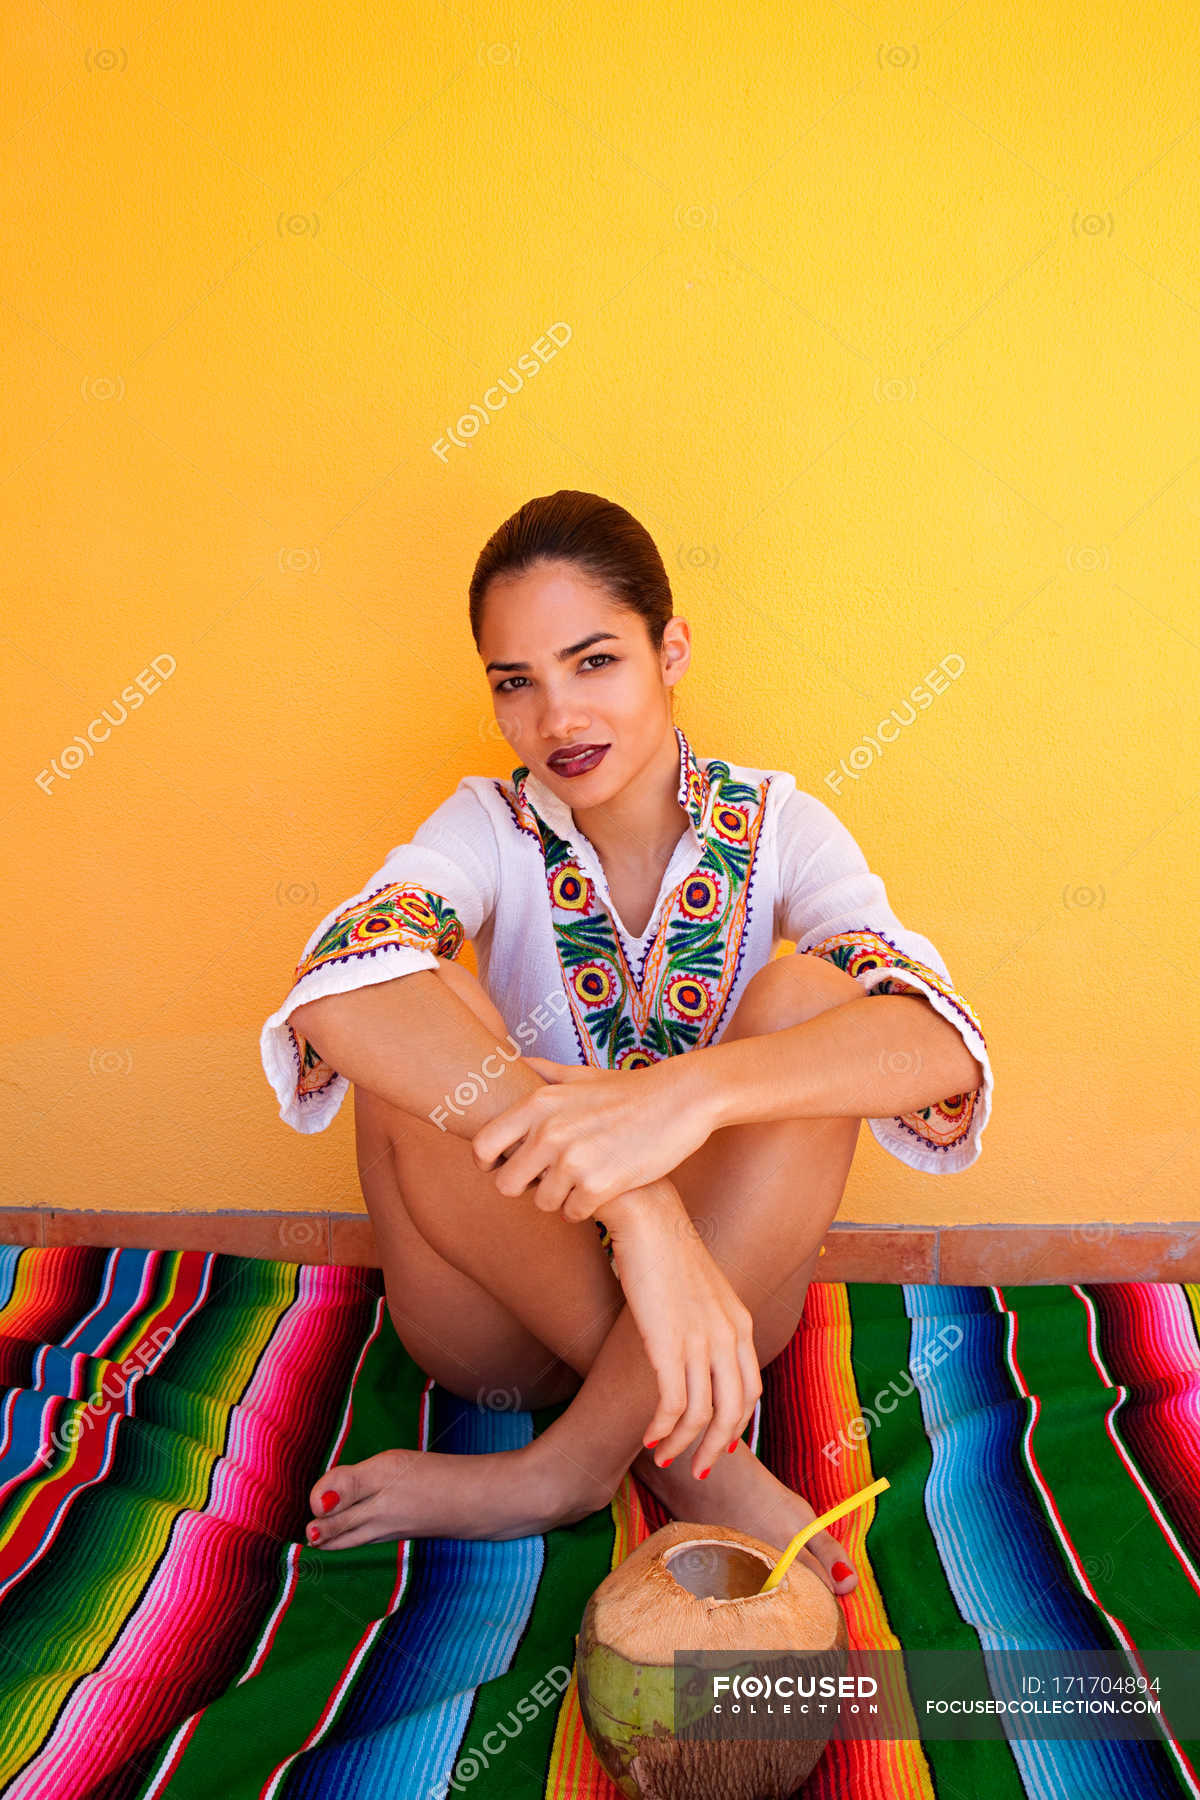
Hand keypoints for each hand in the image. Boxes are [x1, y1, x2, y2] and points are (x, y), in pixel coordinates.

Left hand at [470, 1055, 716, 1220]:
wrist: (680, 1100)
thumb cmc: (628, 1090)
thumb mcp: (581, 1074)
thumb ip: (542, 1073)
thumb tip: (513, 1060)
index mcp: (538, 1104)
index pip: (483, 1146)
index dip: (488, 1163)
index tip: (503, 1166)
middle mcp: (549, 1132)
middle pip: (506, 1184)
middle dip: (525, 1187)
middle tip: (547, 1180)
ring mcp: (573, 1160)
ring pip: (542, 1203)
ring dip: (559, 1198)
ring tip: (580, 1182)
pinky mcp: (599, 1186)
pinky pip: (572, 1214)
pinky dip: (584, 1208)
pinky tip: (599, 1191)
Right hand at [605, 1183, 761, 1479]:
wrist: (648, 1218)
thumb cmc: (664, 1250)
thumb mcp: (700, 1290)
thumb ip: (705, 1323)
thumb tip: (690, 1353)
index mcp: (740, 1324)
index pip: (750, 1391)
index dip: (736, 1425)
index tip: (717, 1444)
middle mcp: (728, 1336)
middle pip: (733, 1412)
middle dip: (714, 1447)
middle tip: (695, 1469)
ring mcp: (700, 1341)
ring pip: (701, 1415)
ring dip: (682, 1445)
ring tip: (663, 1456)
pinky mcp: (669, 1344)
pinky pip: (672, 1404)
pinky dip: (661, 1428)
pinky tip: (648, 1436)